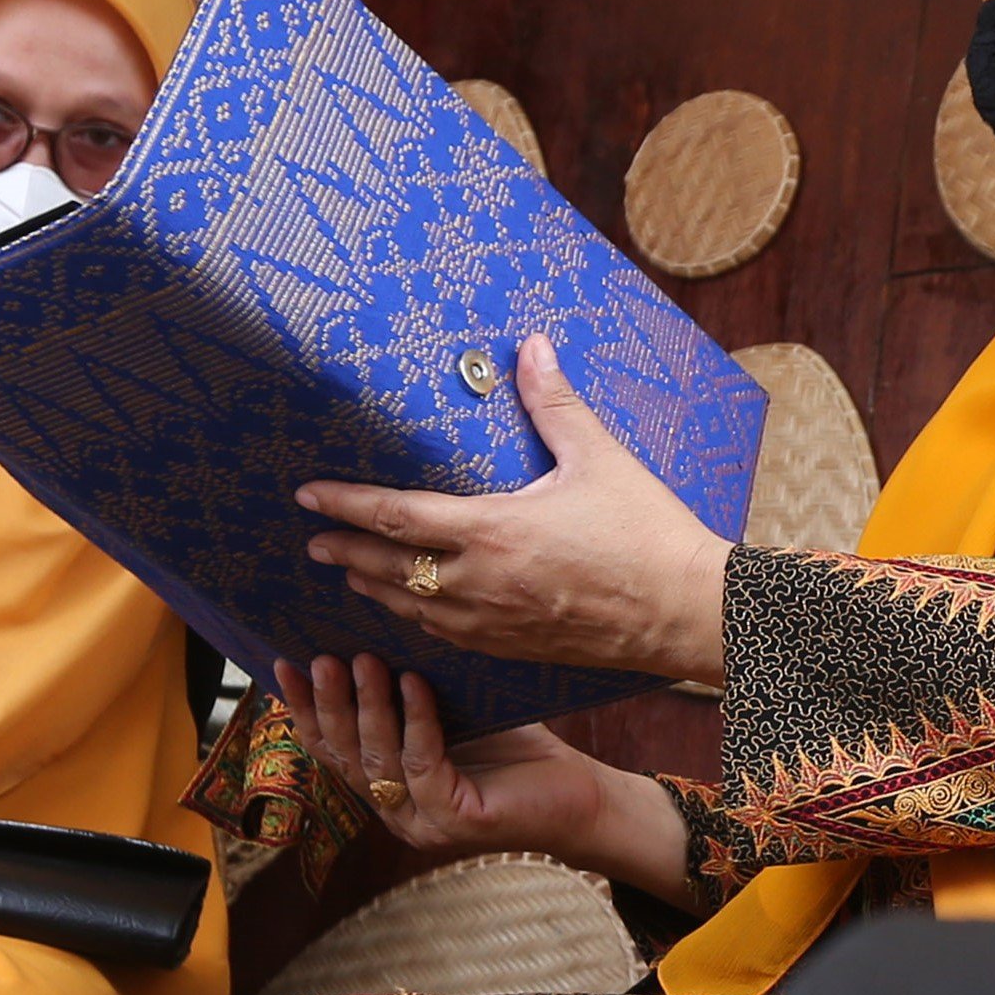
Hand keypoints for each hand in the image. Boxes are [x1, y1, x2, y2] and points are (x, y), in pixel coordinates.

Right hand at [278, 655, 699, 899]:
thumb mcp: (450, 714)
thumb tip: (364, 633)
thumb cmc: (516, 751)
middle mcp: (396, 812)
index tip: (284, 663)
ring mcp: (423, 822)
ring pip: (379, 760)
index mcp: (387, 787)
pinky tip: (413, 683)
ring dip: (367, 707)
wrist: (578, 793)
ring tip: (361, 660)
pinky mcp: (457, 821)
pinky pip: (424, 763)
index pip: (331, 748)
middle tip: (319, 658)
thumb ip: (405, 692)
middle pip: (345, 756)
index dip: (305, 708)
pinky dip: (416, 720)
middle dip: (329, 704)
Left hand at [296, 337, 730, 684]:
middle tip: (312, 542)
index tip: (308, 497)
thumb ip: (554, 403)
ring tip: (352, 575)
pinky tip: (415, 613)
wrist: (686, 613)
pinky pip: (448, 636)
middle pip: (388, 567)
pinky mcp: (517, 648)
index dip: (344, 504)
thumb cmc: (647, 535)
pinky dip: (418, 620)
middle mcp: (480, 583)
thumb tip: (531, 347)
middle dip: (344, 552)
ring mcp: (495, 623)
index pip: (393, 515)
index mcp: (492, 531)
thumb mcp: (598, 458)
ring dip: (375, 589)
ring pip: (412, 609)